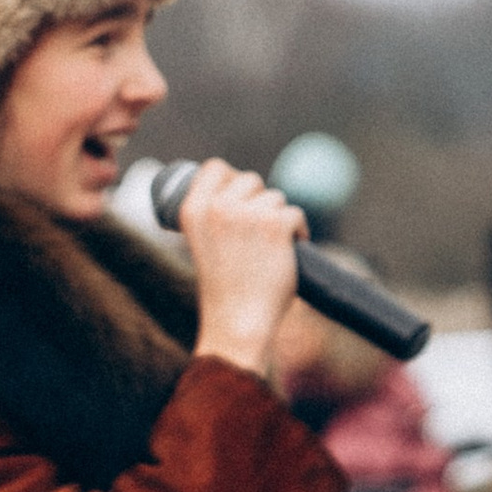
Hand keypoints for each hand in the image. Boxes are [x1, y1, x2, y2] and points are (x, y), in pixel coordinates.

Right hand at [178, 163, 305, 373]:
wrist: (238, 324)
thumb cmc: (224, 291)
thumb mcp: (205, 245)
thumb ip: (215, 216)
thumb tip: (243, 186)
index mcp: (192, 210)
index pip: (215, 167)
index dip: (232, 178)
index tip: (241, 197)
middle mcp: (217, 207)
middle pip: (250, 179)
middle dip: (259, 202)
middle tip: (258, 235)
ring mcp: (247, 214)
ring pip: (275, 197)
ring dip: (279, 220)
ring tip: (269, 251)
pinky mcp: (275, 224)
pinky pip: (295, 213)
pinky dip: (298, 231)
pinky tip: (289, 252)